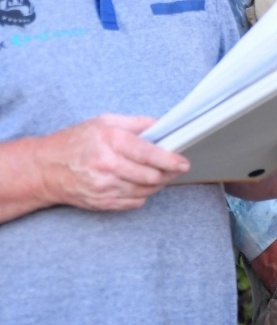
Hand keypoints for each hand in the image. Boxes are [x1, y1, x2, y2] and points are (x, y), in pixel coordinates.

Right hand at [37, 114, 188, 211]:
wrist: (44, 169)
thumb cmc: (75, 142)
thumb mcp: (105, 122)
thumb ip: (138, 123)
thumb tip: (166, 126)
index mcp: (111, 141)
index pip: (150, 154)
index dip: (171, 160)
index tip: (184, 162)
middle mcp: (108, 165)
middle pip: (152, 176)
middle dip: (168, 173)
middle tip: (175, 168)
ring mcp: (104, 187)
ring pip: (146, 191)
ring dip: (157, 184)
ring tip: (158, 175)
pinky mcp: (101, 202)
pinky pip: (134, 203)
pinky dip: (142, 195)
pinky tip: (139, 185)